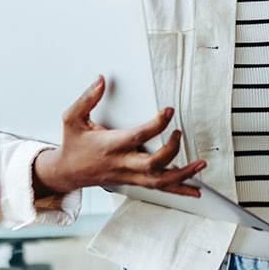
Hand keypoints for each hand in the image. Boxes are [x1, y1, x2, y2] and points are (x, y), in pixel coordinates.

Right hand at [33, 75, 205, 197]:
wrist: (68, 172)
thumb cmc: (74, 145)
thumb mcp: (73, 119)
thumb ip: (87, 99)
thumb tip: (100, 81)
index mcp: (111, 146)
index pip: (138, 137)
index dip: (156, 125)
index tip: (168, 112)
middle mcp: (122, 163)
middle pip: (152, 164)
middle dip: (171, 150)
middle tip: (179, 134)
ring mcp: (130, 175)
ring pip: (160, 181)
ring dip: (183, 174)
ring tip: (201, 164)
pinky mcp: (134, 181)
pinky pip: (159, 188)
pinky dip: (179, 188)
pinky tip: (194, 189)